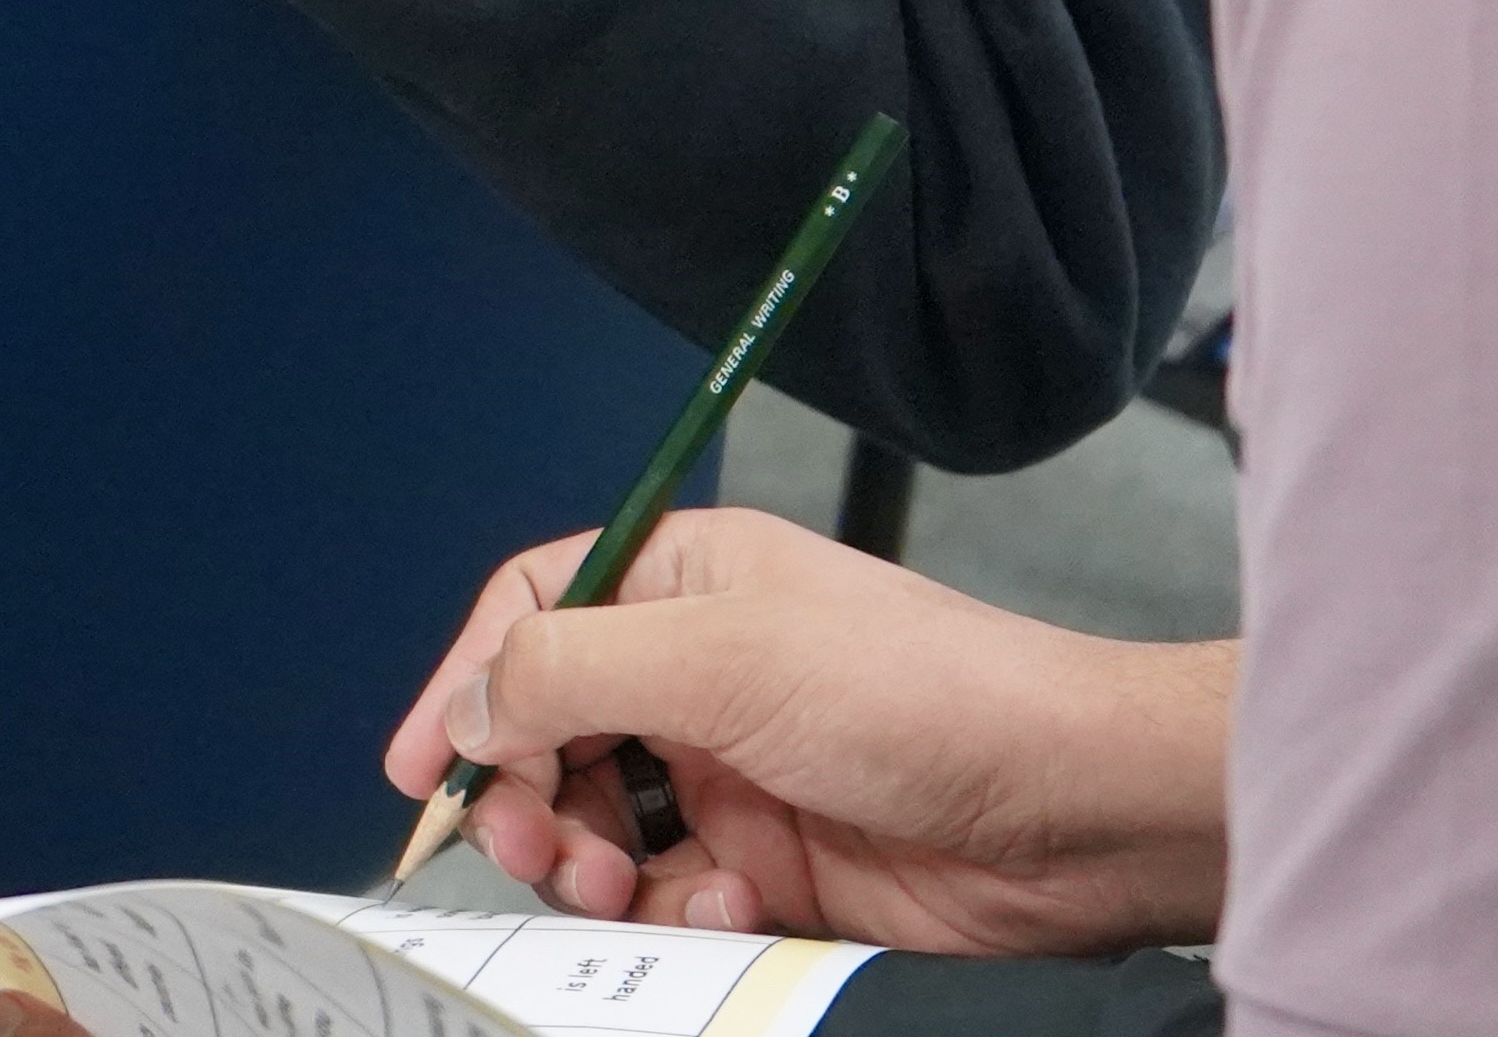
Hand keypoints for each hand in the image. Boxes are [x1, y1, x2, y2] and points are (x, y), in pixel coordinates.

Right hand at [382, 507, 1234, 953]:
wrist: (1074, 816)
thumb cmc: (931, 695)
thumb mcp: (725, 658)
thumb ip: (571, 668)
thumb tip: (468, 699)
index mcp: (685, 584)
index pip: (530, 616)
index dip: (465, 685)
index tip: (423, 768)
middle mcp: (701, 673)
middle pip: (549, 735)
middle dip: (528, 797)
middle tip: (536, 846)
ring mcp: (736, 773)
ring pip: (601, 830)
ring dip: (595, 867)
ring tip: (626, 886)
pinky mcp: (774, 866)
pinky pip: (674, 902)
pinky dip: (681, 914)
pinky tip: (736, 906)